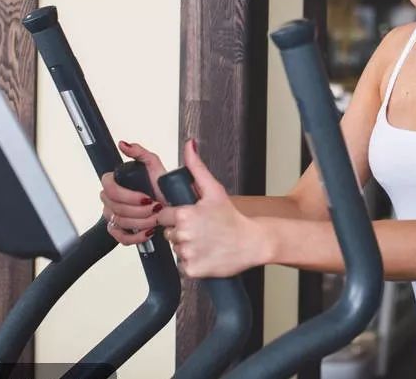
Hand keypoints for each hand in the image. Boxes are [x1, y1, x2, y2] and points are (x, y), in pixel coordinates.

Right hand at [100, 140, 166, 245]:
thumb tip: (124, 144)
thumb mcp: (154, 165)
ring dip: (141, 222)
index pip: (109, 188)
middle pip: (115, 207)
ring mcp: (113, 216)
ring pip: (119, 222)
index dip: (127, 195)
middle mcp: (111, 200)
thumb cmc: (161, 187)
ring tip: (155, 218)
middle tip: (155, 208)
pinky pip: (120, 237)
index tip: (145, 198)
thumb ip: (139, 152)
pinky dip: (136, 235)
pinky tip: (148, 230)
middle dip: (139, 210)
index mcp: (115, 183)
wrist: (171, 204)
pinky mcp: (119, 231)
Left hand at [156, 139, 271, 277]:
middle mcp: (182, 234)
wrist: (252, 243)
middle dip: (181, 232)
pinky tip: (207, 254)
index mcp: (183, 214)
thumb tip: (189, 145)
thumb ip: (196, 167)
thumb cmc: (232, 218)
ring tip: (206, 242)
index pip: (163, 216)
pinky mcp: (191, 270)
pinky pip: (184, 266)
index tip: (191, 218)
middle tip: (202, 230)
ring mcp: (187, 253)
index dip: (175, 216)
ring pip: (176, 250)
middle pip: (169, 234)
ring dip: (187, 247)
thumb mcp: (214, 190)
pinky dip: (193, 262)